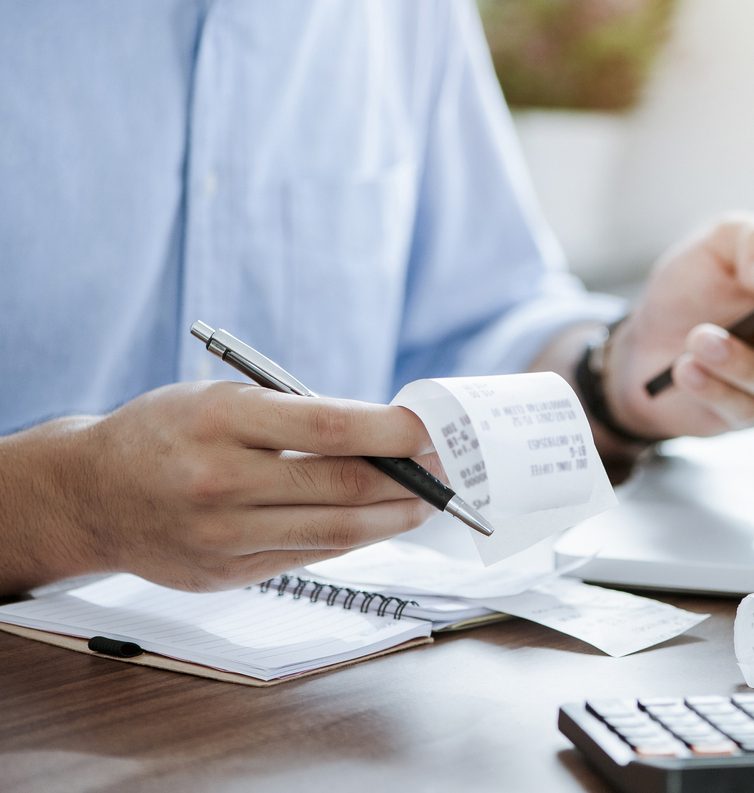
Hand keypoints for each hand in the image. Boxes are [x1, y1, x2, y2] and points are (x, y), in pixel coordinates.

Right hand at [0, 381, 437, 593]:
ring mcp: (220, 535)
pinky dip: (353, 539)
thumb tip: (385, 435)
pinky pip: (310, 556)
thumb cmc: (165, 433)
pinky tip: (378, 523)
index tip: (432, 429)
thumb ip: (296, 416)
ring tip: (426, 502)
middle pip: (343, 486)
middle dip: (408, 477)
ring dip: (394, 517)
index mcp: (219, 419)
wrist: (88, 494)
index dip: (393, 431)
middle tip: (445, 467)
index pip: (330, 427)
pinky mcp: (224, 574)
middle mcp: (219, 480)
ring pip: (336, 532)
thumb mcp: (221, 399)